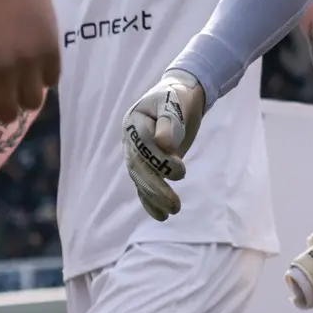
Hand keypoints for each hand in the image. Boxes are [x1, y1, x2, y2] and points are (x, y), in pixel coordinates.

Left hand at [0, 0, 59, 124]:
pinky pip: (51, 82)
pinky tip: (38, 63)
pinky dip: (45, 77)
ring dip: (28, 96)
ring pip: (32, 104)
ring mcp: (29, 62)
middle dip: (7, 109)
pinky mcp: (51, 53)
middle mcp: (1, 69)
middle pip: (8, 113)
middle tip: (9, 96)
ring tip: (26, 82)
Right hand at [123, 69, 209, 220]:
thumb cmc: (177, 97)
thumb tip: (164, 143)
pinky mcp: (148, 164)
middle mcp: (131, 141)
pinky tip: (162, 216)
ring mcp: (137, 154)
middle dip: (156, 188)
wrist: (178, 96)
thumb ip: (169, 121)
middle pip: (139, 168)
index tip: (181, 170)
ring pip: (141, 179)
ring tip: (173, 211)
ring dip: (155, 197)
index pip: (143, 146)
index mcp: (133, 123)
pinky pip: (144, 185)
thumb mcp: (174, 101)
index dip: (159, 160)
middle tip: (175, 205)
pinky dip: (151, 201)